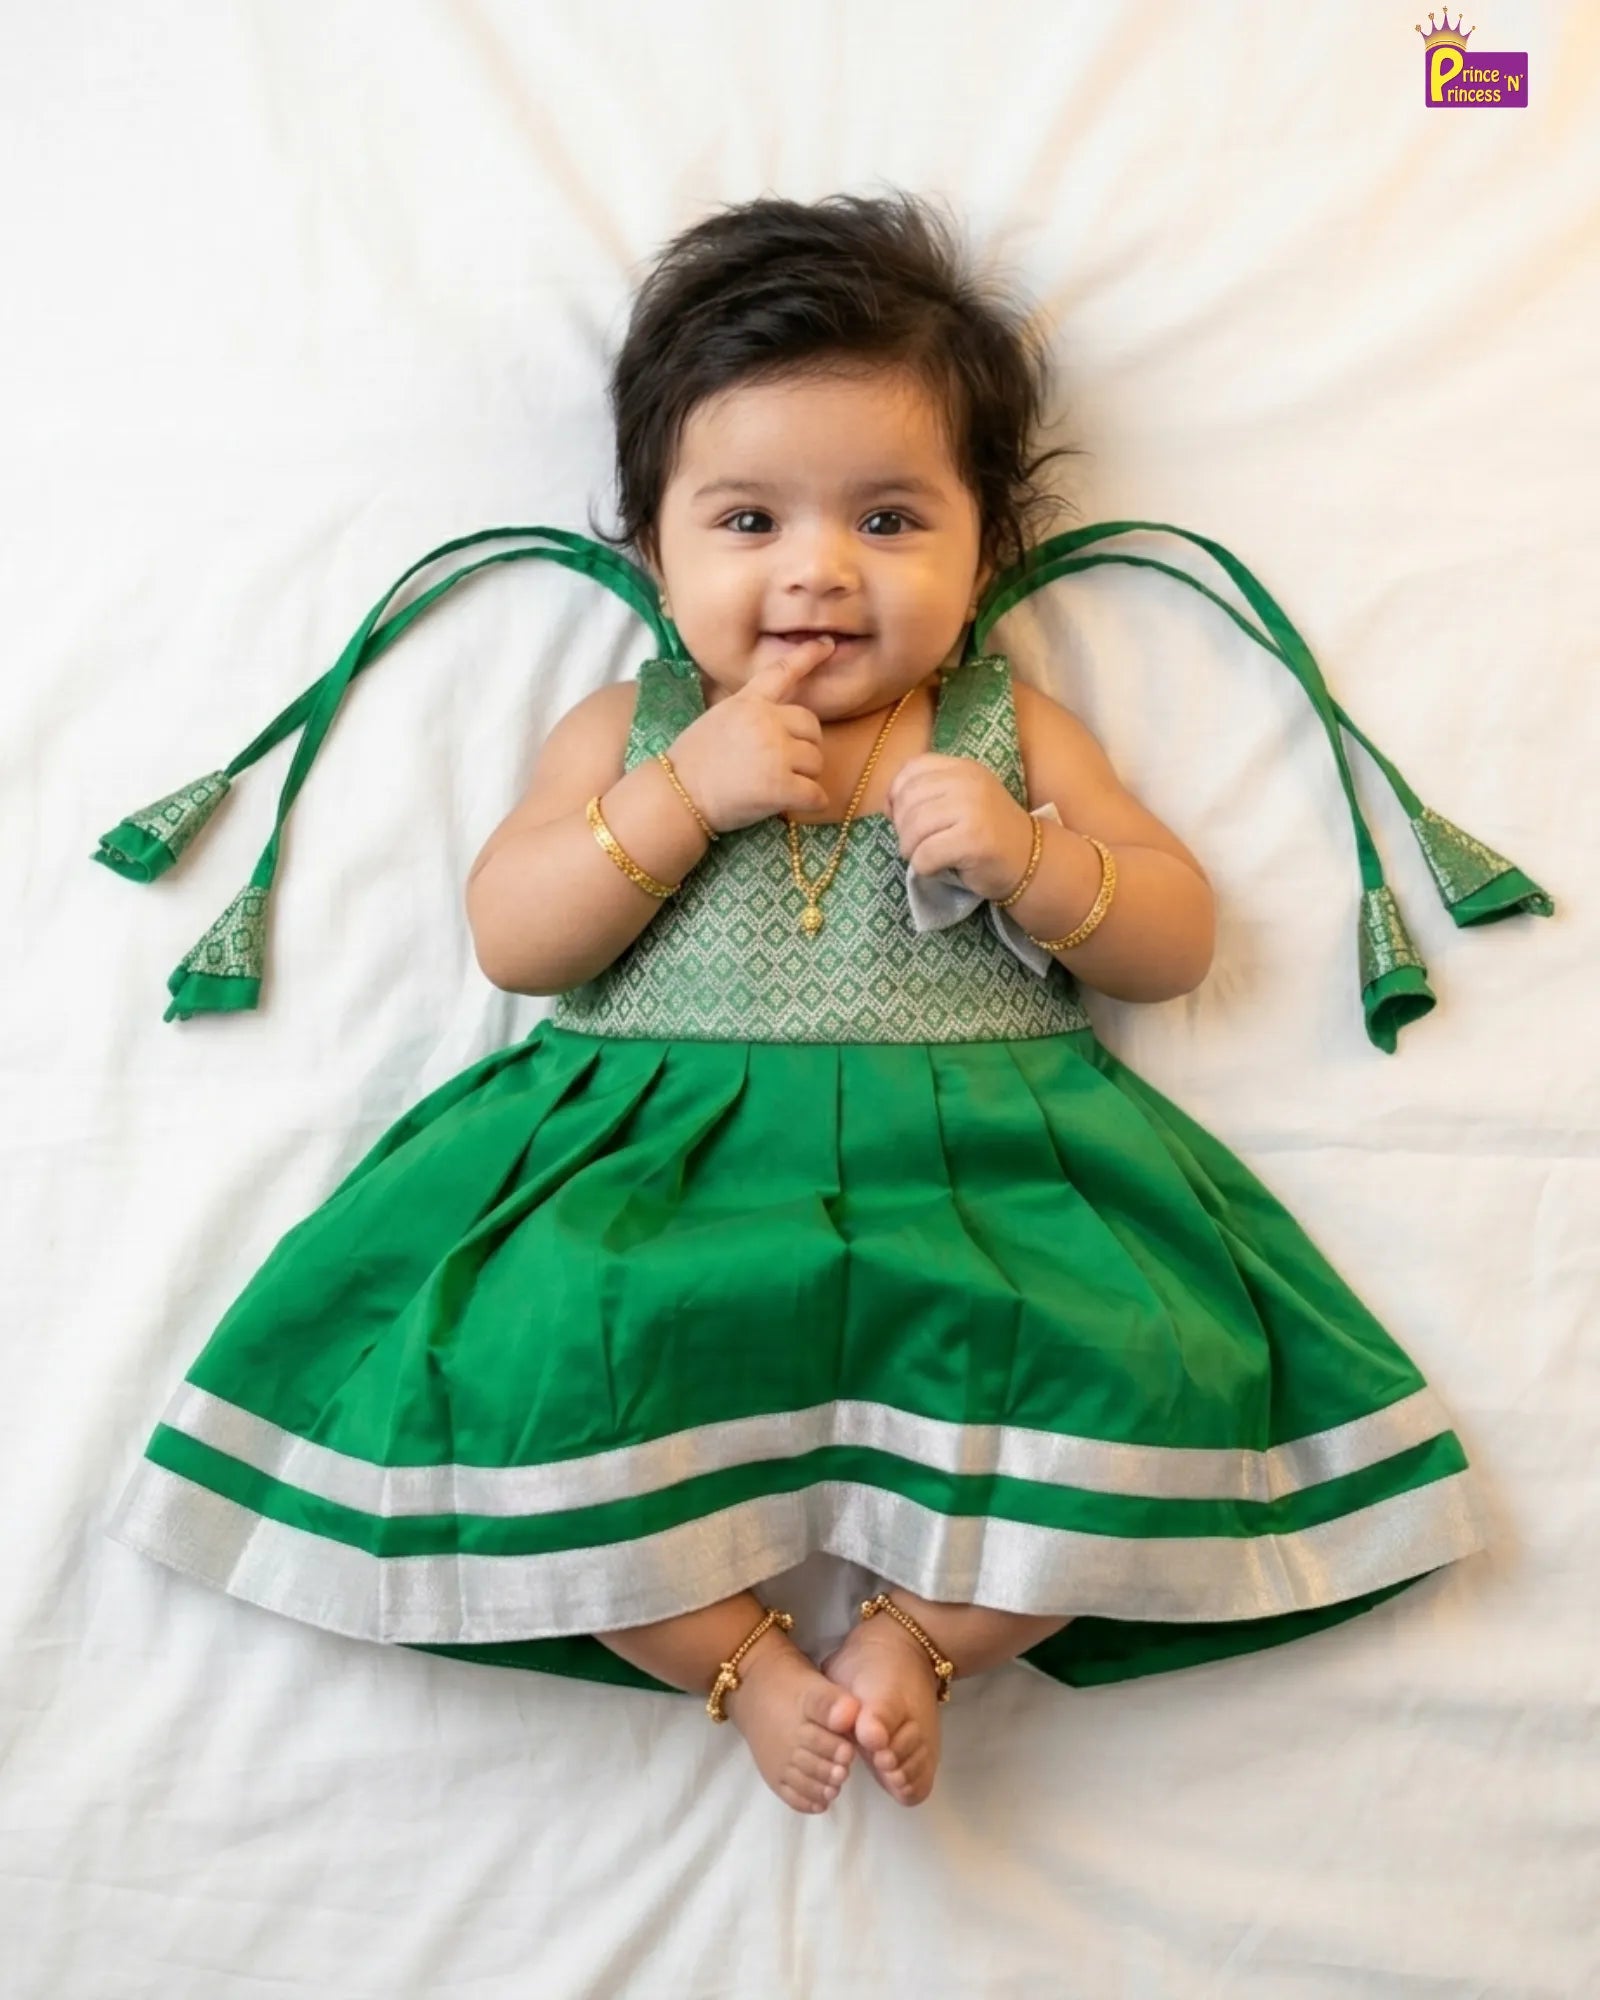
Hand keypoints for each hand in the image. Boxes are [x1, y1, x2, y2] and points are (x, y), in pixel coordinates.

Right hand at [666, 638, 836, 834]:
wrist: (676, 795)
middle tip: (781, 765)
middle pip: (812, 727)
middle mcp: (766, 721)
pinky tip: (789, 806)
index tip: (828, 645)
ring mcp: (776, 752)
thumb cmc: (692, 763)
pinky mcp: (781, 786)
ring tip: (774, 786)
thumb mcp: (718, 718)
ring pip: (817, 762)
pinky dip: (810, 803)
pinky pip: (816, 795)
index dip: (808, 656)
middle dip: (804, 747)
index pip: (783, 671)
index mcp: (749, 702)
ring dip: (804, 777)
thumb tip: (778, 721)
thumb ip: (750, 712)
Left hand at [886, 755, 1036, 902]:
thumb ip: (927, 793)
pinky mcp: (973, 840)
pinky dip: (924, 867)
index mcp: (962, 767)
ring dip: (910, 850)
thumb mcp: (960, 800)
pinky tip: (940, 867)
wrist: (1029, 859)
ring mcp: (972, 809)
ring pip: (913, 828)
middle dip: (902, 828)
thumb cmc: (986, 833)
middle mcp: (968, 782)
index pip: (912, 770)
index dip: (897, 794)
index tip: (904, 817)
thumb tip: (886, 805)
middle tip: (916, 844)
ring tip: (925, 856)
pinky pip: (925, 855)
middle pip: (907, 800)